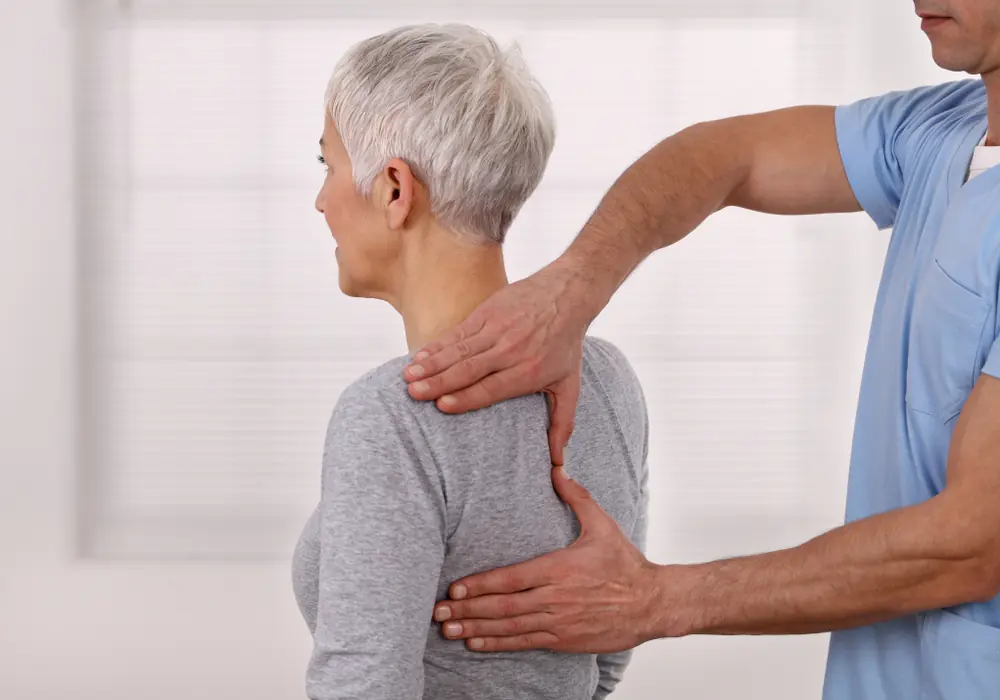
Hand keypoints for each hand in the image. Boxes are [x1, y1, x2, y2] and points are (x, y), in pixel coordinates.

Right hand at [403, 262, 591, 464]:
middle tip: (414, 394)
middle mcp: (511, 351)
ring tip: (408, 377)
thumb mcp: (569, 384)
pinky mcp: (487, 313)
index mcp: (529, 371)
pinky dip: (437, 345)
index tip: (442, 406)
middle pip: (470, 370)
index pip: (492, 387)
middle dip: (439, 382)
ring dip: (431, 363)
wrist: (567, 294)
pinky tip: (419, 356)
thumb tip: (558, 461)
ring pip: (459, 350)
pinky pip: (458, 332)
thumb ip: (562, 423)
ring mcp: (497, 329)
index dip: (466, 397)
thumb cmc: (566, 344)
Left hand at [432, 467, 667, 652]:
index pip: (511, 578)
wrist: (651, 603)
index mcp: (559, 568)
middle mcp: (554, 597)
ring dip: (476, 629)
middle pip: (503, 606)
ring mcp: (558, 621)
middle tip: (438, 613)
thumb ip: (577, 498)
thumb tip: (559, 470)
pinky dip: (499, 644)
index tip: (455, 588)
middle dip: (467, 610)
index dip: (481, 585)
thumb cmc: (625, 564)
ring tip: (448, 630)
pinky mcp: (564, 640)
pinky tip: (477, 644)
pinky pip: (525, 642)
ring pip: (509, 627)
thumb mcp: (602, 525)